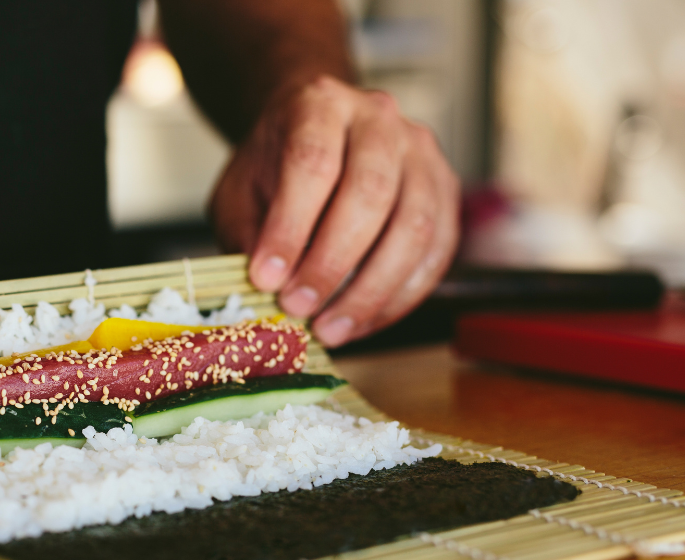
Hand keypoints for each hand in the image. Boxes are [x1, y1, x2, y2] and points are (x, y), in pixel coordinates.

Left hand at [210, 75, 459, 346]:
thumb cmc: (274, 166)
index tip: (266, 279)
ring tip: (330, 329)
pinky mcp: (444, 190)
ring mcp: (421, 153)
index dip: (290, 228)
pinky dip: (399, 297)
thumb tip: (264, 289)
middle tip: (299, 309)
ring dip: (370, 291)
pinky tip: (362, 322)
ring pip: (413, 226)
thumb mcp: (240, 192)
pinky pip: (435, 253)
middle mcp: (379, 119)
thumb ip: (249, 234)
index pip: (313, 163)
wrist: (313, 131)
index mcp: (320, 105)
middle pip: (370, 193)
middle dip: (332, 264)